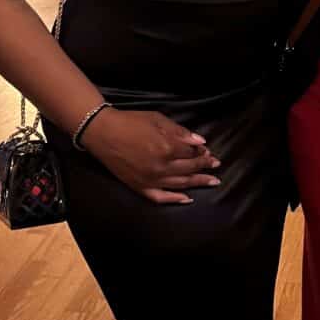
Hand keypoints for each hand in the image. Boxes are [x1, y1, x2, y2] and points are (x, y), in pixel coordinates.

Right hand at [82, 109, 220, 205]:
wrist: (103, 132)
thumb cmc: (130, 122)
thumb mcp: (157, 119)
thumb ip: (180, 131)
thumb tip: (200, 142)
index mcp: (166, 148)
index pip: (192, 153)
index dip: (202, 152)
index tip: (209, 151)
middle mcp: (161, 167)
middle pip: (189, 169)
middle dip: (205, 166)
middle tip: (216, 165)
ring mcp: (150, 180)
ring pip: (180, 184)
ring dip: (198, 182)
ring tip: (212, 181)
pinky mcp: (139, 187)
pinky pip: (161, 198)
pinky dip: (175, 199)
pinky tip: (187, 199)